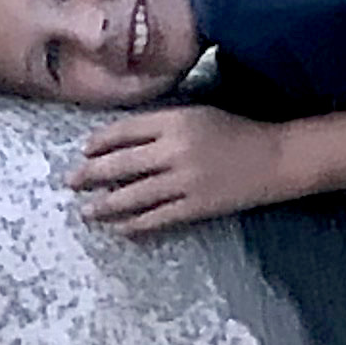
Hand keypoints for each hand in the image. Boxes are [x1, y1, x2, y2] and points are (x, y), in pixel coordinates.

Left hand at [70, 106, 287, 234]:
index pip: (124, 131)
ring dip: (105, 206)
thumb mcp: (196, 115)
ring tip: (87, 212)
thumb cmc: (234, 133)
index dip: (99, 143)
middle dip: (90, 175)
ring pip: (132, 196)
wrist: (274, 158)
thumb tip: (121, 145)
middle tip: (71, 183)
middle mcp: (174, 149)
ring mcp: (184, 180)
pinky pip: (156, 218)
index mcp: (174, 120)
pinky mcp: (195, 206)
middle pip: (120, 164)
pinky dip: (134, 225)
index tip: (83, 152)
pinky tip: (119, 229)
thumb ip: (161, 126)